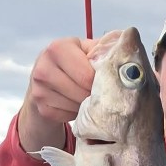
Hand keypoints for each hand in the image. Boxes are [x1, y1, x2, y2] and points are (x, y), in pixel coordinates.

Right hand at [19, 36, 97, 151]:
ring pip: (76, 107)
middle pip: (82, 93)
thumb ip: (101, 50)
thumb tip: (125, 52)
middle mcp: (44, 68)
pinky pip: (68, 117)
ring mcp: (40, 91)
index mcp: (57, 48)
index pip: (87, 75)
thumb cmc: (72, 63)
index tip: (104, 82)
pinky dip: (76, 114)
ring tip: (85, 97)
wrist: (46, 80)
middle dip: (94, 95)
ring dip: (86, 106)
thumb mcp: (85, 50)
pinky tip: (75, 105)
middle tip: (97, 92)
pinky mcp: (42, 109)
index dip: (100, 82)